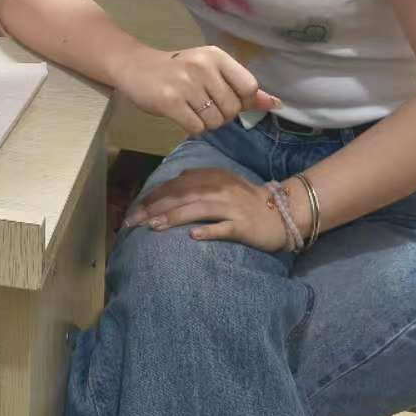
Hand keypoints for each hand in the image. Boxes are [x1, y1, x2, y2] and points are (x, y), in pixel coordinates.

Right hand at [112, 45, 279, 135]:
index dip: (241, 101)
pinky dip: (192, 127)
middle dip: (221, 115)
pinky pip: (197, 128)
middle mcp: (203, 66)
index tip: (225, 98)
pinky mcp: (170, 101)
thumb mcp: (212, 72)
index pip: (249, 87)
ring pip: (215, 121)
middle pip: (233, 108)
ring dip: (206, 123)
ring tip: (191, 109)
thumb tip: (275, 104)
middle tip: (203, 104)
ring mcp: (185, 83)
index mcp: (217, 56)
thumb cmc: (179, 71)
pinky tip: (181, 115)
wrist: (136, 68)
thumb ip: (243, 88)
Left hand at [124, 168, 298, 251]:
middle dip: (155, 207)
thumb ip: (198, 181)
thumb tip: (173, 182)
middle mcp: (220, 189)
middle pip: (183, 196)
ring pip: (198, 210)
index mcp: (213, 177)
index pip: (177, 185)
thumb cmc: (246, 200)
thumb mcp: (222, 184)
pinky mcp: (243, 225)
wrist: (282, 212)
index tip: (135, 210)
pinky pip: (224, 228)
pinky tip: (193, 237)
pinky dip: (208, 231)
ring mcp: (233, 207)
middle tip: (134, 221)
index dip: (154, 196)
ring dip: (174, 217)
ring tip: (153, 226)